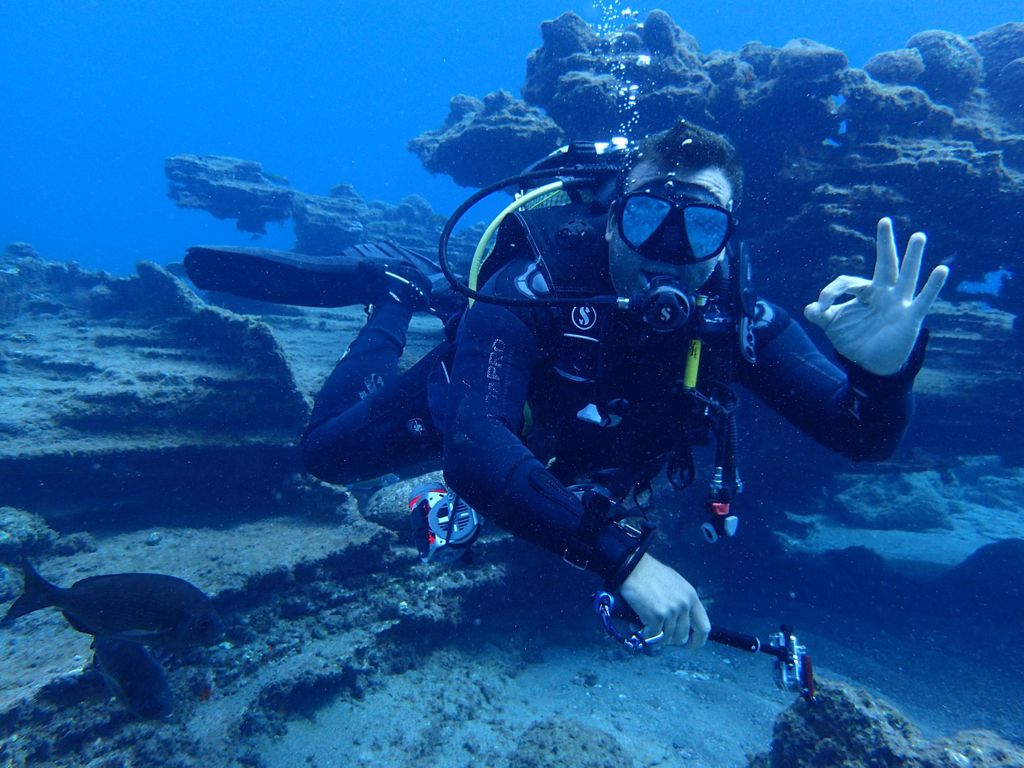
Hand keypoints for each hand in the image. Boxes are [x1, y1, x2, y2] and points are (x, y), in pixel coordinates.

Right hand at [619, 553, 709, 646]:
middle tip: (659, 634)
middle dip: (670, 639)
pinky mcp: (656, 615)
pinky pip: (653, 635)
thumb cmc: (650, 573)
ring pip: (667, 637)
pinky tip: (637, 627)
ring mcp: (671, 611)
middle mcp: (684, 604)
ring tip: (645, 627)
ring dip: (655, 636)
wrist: (632, 566)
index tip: (690, 646)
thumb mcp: (675, 583)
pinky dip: (645, 634)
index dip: (697, 641)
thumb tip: (682, 621)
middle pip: (682, 636)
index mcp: (691, 596)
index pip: (703, 627)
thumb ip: (682, 601)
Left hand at [803, 217, 948, 375]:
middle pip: (885, 264)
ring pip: (906, 275)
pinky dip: (932, 286)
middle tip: (884, 221)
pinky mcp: (910, 317)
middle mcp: (884, 292)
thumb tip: (809, 308)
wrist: (871, 364)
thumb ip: (820, 315)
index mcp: (865, 292)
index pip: (847, 282)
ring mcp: (899, 303)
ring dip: (912, 257)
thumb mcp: (833, 325)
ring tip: (918, 236)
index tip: (821, 307)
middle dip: (884, 243)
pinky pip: (923, 299)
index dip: (830, 292)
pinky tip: (941, 270)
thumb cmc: (855, 339)